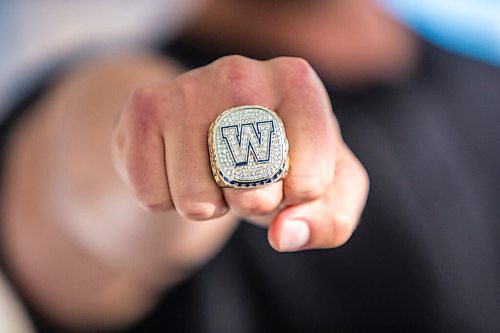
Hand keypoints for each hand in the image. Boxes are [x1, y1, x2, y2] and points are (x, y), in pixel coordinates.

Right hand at [112, 55, 368, 251]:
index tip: (287, 174)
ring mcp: (188, 86)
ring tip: (212, 170)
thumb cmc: (277, 161)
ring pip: (197, 201)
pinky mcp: (143, 107)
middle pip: (253, 192)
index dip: (295, 199)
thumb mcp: (325, 192)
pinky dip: (167, 200)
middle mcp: (243, 73)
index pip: (308, 183)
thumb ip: (329, 221)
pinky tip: (178, 167)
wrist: (210, 130)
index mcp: (298, 83)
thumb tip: (286, 234)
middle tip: (246, 176)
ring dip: (208, 205)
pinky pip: (152, 196)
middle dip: (250, 204)